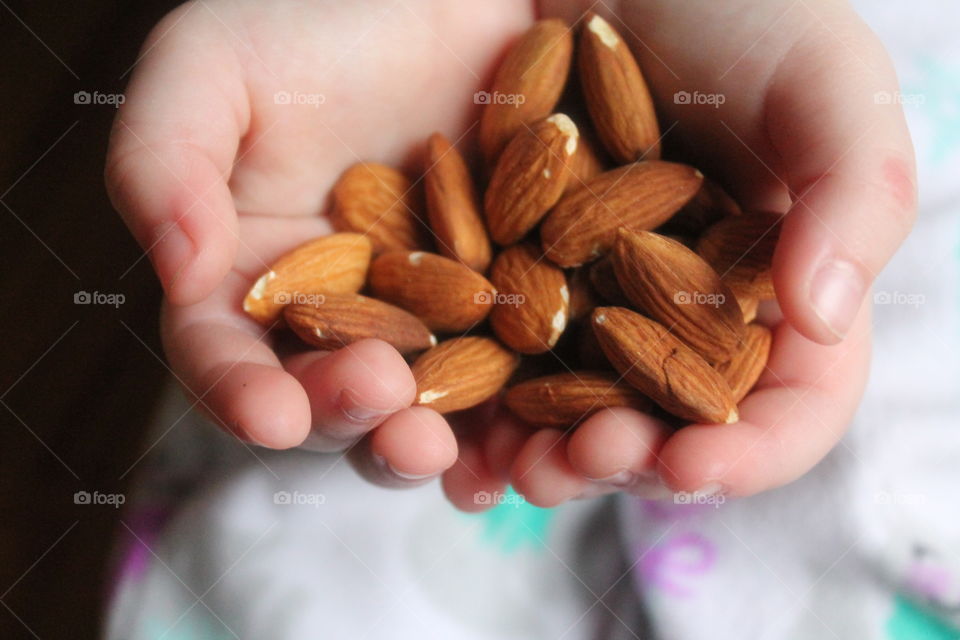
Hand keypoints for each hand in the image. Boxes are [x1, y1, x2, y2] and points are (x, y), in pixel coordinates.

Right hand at [105, 0, 535, 482]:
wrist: (443, 2)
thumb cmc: (318, 22)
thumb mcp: (213, 66)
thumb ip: (163, 157)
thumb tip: (175, 266)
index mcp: (254, 277)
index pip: (226, 356)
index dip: (238, 393)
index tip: (270, 415)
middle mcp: (338, 316)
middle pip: (328, 398)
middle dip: (347, 414)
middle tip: (378, 393)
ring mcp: (426, 322)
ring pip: (419, 409)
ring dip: (426, 441)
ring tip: (445, 442)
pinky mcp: (504, 312)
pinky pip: (508, 380)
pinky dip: (512, 422)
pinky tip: (524, 441)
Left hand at [444, 0, 915, 507]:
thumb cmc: (731, 10)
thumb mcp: (822, 81)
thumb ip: (853, 192)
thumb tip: (825, 316)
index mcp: (776, 292)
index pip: (789, 404)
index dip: (751, 452)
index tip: (695, 464)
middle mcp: (684, 318)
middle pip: (670, 429)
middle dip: (632, 462)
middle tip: (590, 460)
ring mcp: (594, 307)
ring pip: (576, 414)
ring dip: (547, 457)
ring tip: (516, 467)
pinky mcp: (513, 283)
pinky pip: (493, 363)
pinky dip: (476, 407)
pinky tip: (454, 427)